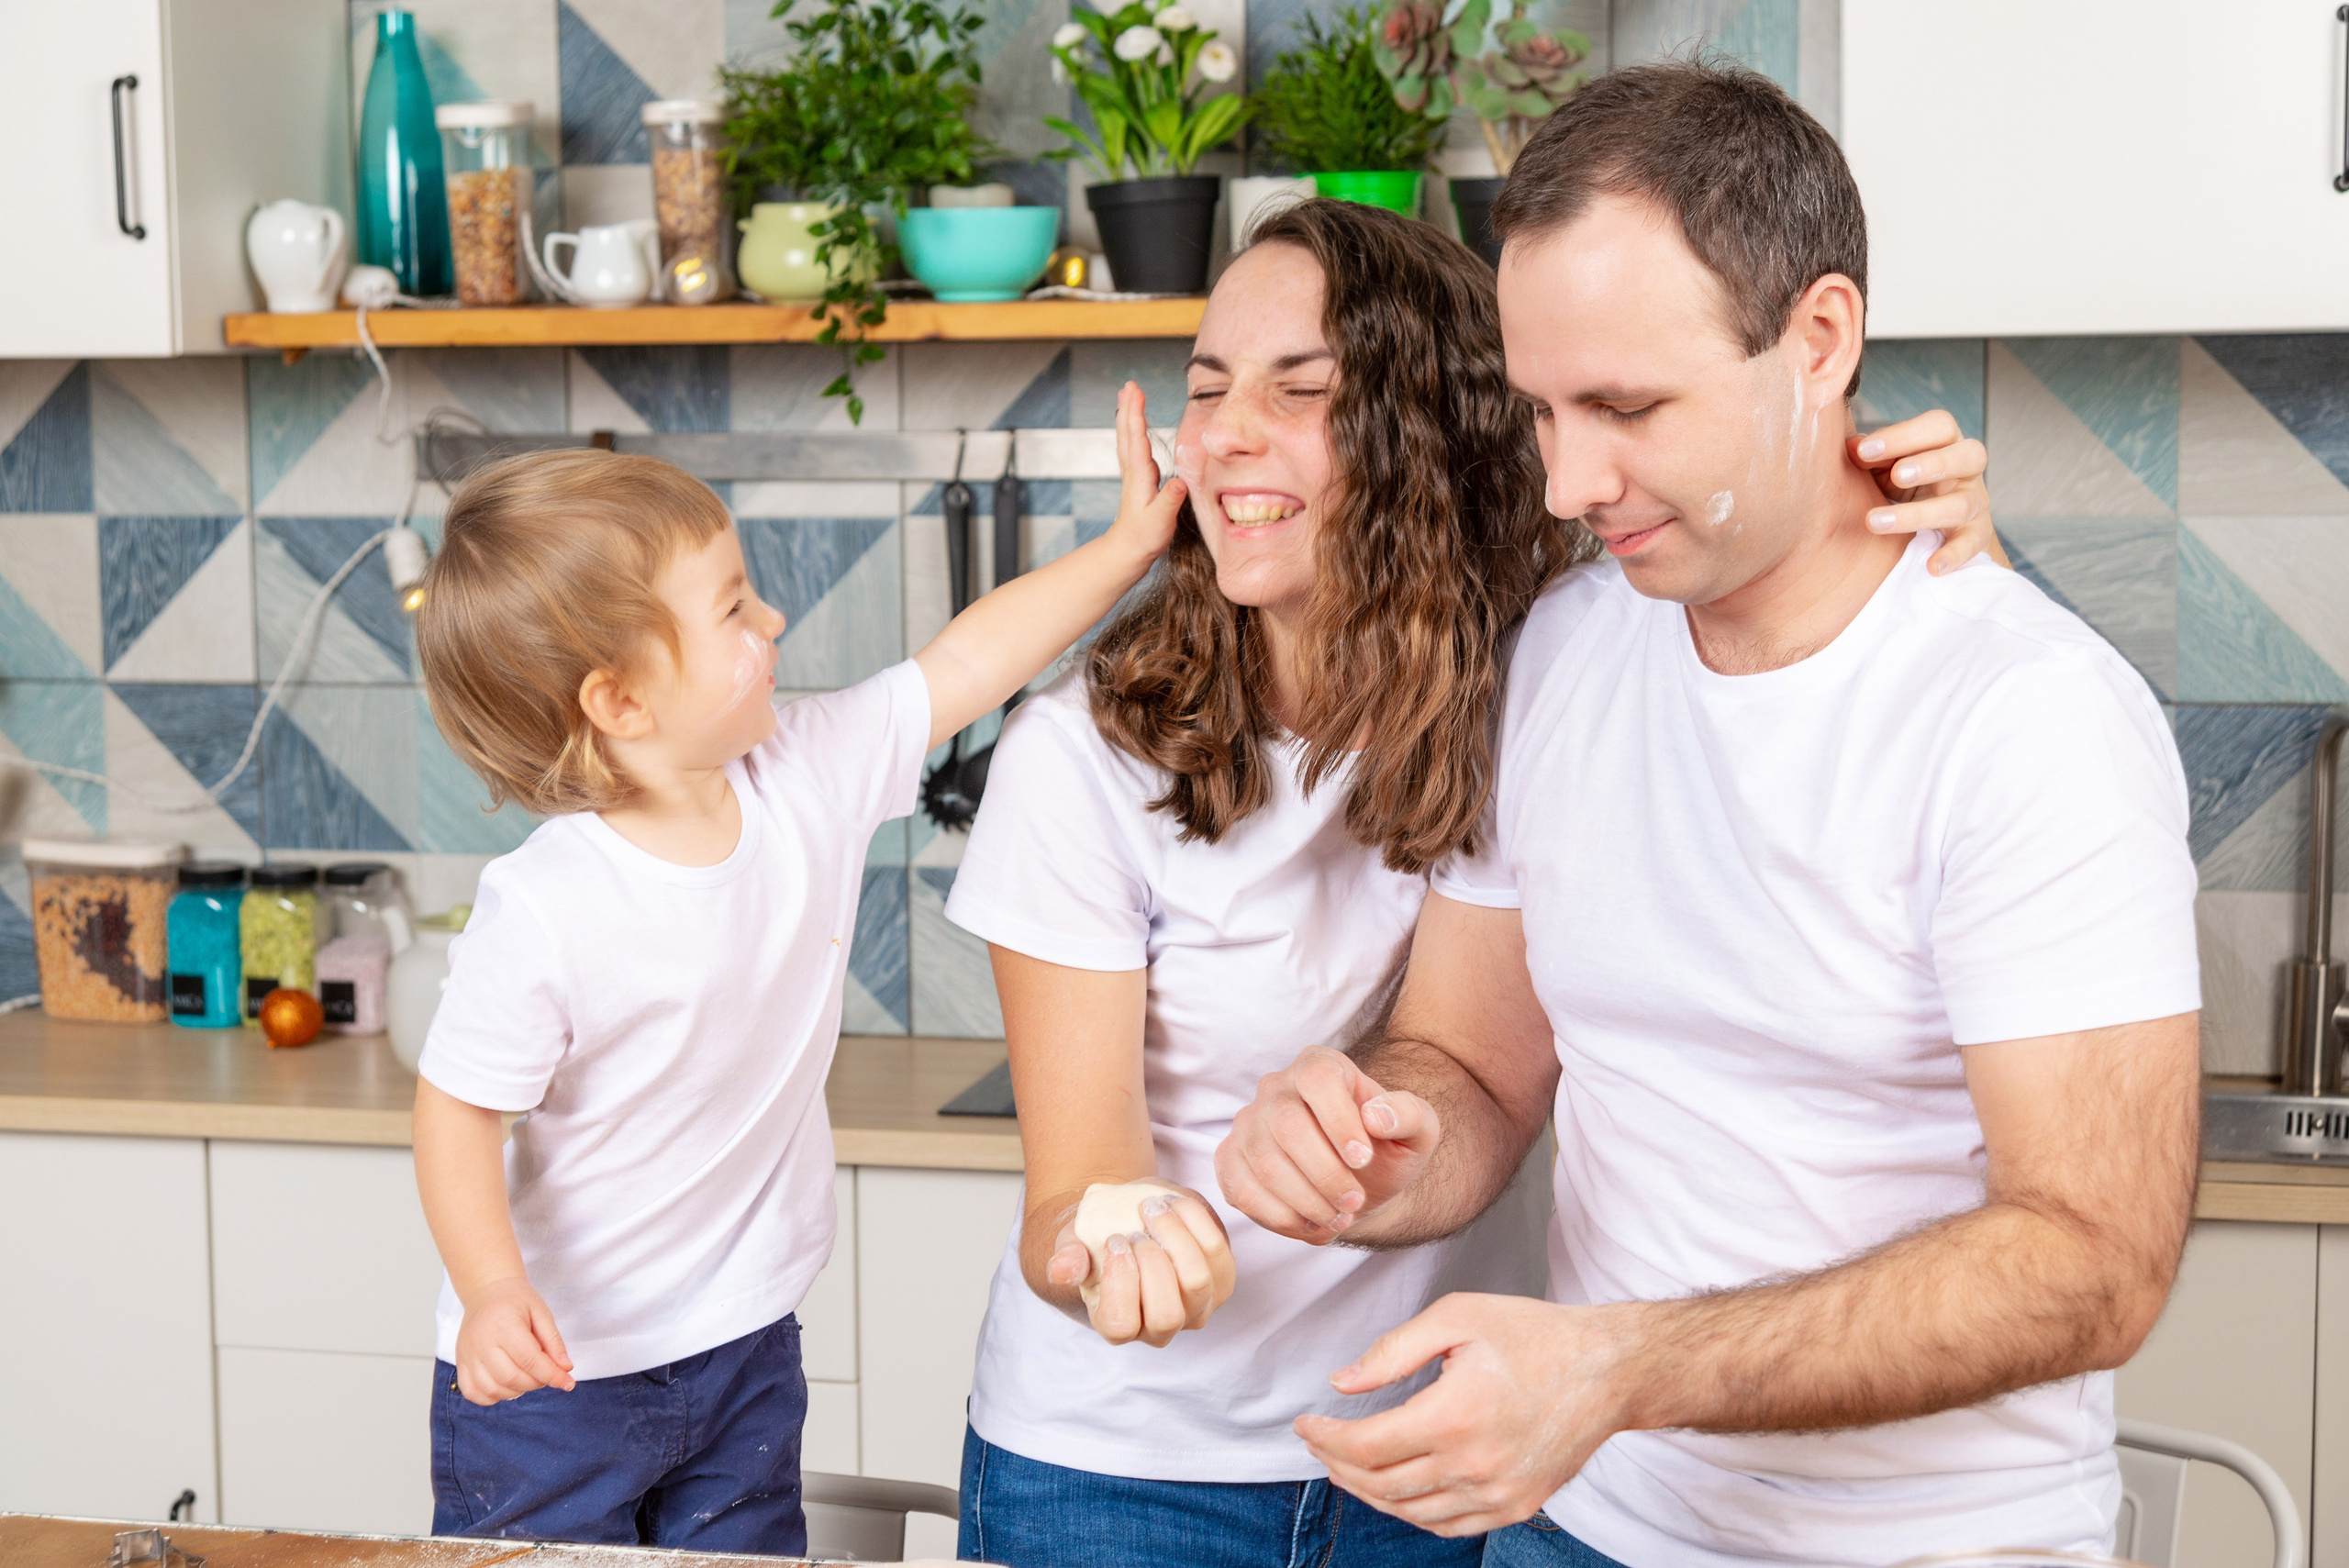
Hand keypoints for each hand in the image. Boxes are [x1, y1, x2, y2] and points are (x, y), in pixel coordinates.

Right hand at [453, 1276, 575, 1404]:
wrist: (486, 1292)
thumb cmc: (516, 1300)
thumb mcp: (541, 1312)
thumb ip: (553, 1341)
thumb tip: (565, 1368)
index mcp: (504, 1325)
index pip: (530, 1360)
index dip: (552, 1375)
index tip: (568, 1383)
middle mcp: (481, 1343)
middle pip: (511, 1378)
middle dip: (536, 1383)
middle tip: (547, 1373)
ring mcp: (467, 1355)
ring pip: (492, 1389)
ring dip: (516, 1391)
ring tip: (528, 1377)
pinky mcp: (460, 1363)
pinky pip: (473, 1393)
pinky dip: (492, 1397)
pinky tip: (506, 1384)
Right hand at [1045, 1180, 1236, 1347]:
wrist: (1128, 1221)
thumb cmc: (1096, 1239)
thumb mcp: (1074, 1244)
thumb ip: (1067, 1259)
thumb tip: (1060, 1269)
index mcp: (1117, 1325)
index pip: (1121, 1325)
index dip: (1119, 1283)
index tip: (1113, 1240)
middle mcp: (1159, 1328)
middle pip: (1167, 1315)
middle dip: (1152, 1264)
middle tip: (1134, 1229)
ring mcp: (1195, 1308)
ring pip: (1199, 1283)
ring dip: (1176, 1237)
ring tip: (1152, 1206)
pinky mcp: (1220, 1282)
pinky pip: (1219, 1254)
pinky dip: (1197, 1221)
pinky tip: (1173, 1202)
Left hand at [1100, 380, 1187, 566]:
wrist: (1128, 550)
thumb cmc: (1144, 537)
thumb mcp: (1161, 520)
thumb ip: (1170, 500)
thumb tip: (1178, 483)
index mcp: (1140, 475)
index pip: (1137, 437)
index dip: (1136, 413)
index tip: (1135, 391)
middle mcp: (1134, 470)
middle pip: (1129, 431)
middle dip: (1129, 406)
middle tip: (1129, 384)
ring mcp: (1134, 474)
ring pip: (1128, 437)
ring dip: (1128, 414)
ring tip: (1127, 396)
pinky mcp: (1137, 479)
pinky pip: (1132, 447)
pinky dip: (1132, 431)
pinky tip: (1134, 427)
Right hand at [1215, 1046, 1437, 1243]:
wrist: (1358, 1181)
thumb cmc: (1385, 1149)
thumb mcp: (1416, 1132)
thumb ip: (1409, 1115)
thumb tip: (1376, 1116)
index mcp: (1320, 1065)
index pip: (1318, 1079)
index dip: (1339, 1121)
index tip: (1363, 1160)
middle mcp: (1275, 1087)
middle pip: (1287, 1125)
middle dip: (1325, 1174)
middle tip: (1354, 1202)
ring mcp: (1247, 1123)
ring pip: (1264, 1163)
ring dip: (1306, 1202)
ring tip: (1338, 1218)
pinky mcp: (1230, 1159)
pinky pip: (1241, 1190)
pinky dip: (1280, 1218)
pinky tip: (1310, 1225)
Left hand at [1297, 1293, 1632, 1537]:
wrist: (1608, 1370)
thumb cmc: (1534, 1336)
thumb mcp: (1457, 1318)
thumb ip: (1393, 1352)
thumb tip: (1341, 1384)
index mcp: (1453, 1417)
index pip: (1366, 1446)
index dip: (1325, 1439)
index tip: (1305, 1425)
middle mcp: (1473, 1465)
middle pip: (1381, 1483)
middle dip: (1338, 1464)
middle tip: (1319, 1444)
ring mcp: (1497, 1493)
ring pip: (1410, 1511)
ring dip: (1367, 1492)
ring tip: (1345, 1466)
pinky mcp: (1515, 1505)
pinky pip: (1448, 1525)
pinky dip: (1411, 1513)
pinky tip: (1393, 1492)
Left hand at [1849, 409, 2006, 575]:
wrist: (1935, 526)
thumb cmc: (1903, 484)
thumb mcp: (1885, 466)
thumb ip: (1869, 455)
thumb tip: (1851, 448)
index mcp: (1945, 442)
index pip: (1938, 426)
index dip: (1903, 435)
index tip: (1864, 450)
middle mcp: (1967, 469)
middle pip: (1967, 455)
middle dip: (1931, 464)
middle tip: (1897, 475)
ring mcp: (1976, 501)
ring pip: (1961, 504)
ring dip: (1920, 514)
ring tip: (1876, 522)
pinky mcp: (1977, 534)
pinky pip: (1972, 544)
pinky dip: (1953, 555)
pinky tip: (1932, 567)